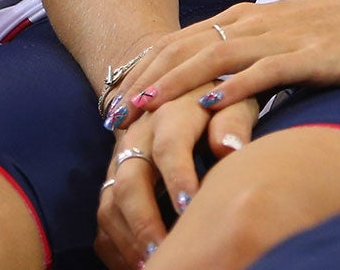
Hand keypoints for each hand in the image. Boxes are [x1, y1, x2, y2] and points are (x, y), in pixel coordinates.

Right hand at [98, 53, 255, 265]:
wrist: (184, 88)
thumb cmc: (222, 100)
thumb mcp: (235, 100)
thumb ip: (233, 123)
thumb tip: (231, 150)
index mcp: (170, 114)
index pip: (169, 148)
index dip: (177, 178)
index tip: (190, 208)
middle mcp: (137, 138)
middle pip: (129, 183)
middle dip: (144, 222)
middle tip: (165, 251)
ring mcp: (120, 160)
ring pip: (111, 204)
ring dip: (128, 239)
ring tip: (153, 264)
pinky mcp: (113, 179)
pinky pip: (104, 217)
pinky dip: (115, 245)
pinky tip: (137, 263)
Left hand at [116, 0, 339, 124]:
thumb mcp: (296, 34)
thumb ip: (259, 50)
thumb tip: (223, 80)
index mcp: (254, 16)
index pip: (182, 39)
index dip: (143, 68)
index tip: (112, 97)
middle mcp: (262, 22)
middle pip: (187, 47)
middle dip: (144, 81)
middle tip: (109, 115)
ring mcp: (289, 36)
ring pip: (218, 57)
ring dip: (176, 84)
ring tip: (142, 111)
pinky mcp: (317, 54)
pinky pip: (270, 69)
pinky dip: (238, 85)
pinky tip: (214, 102)